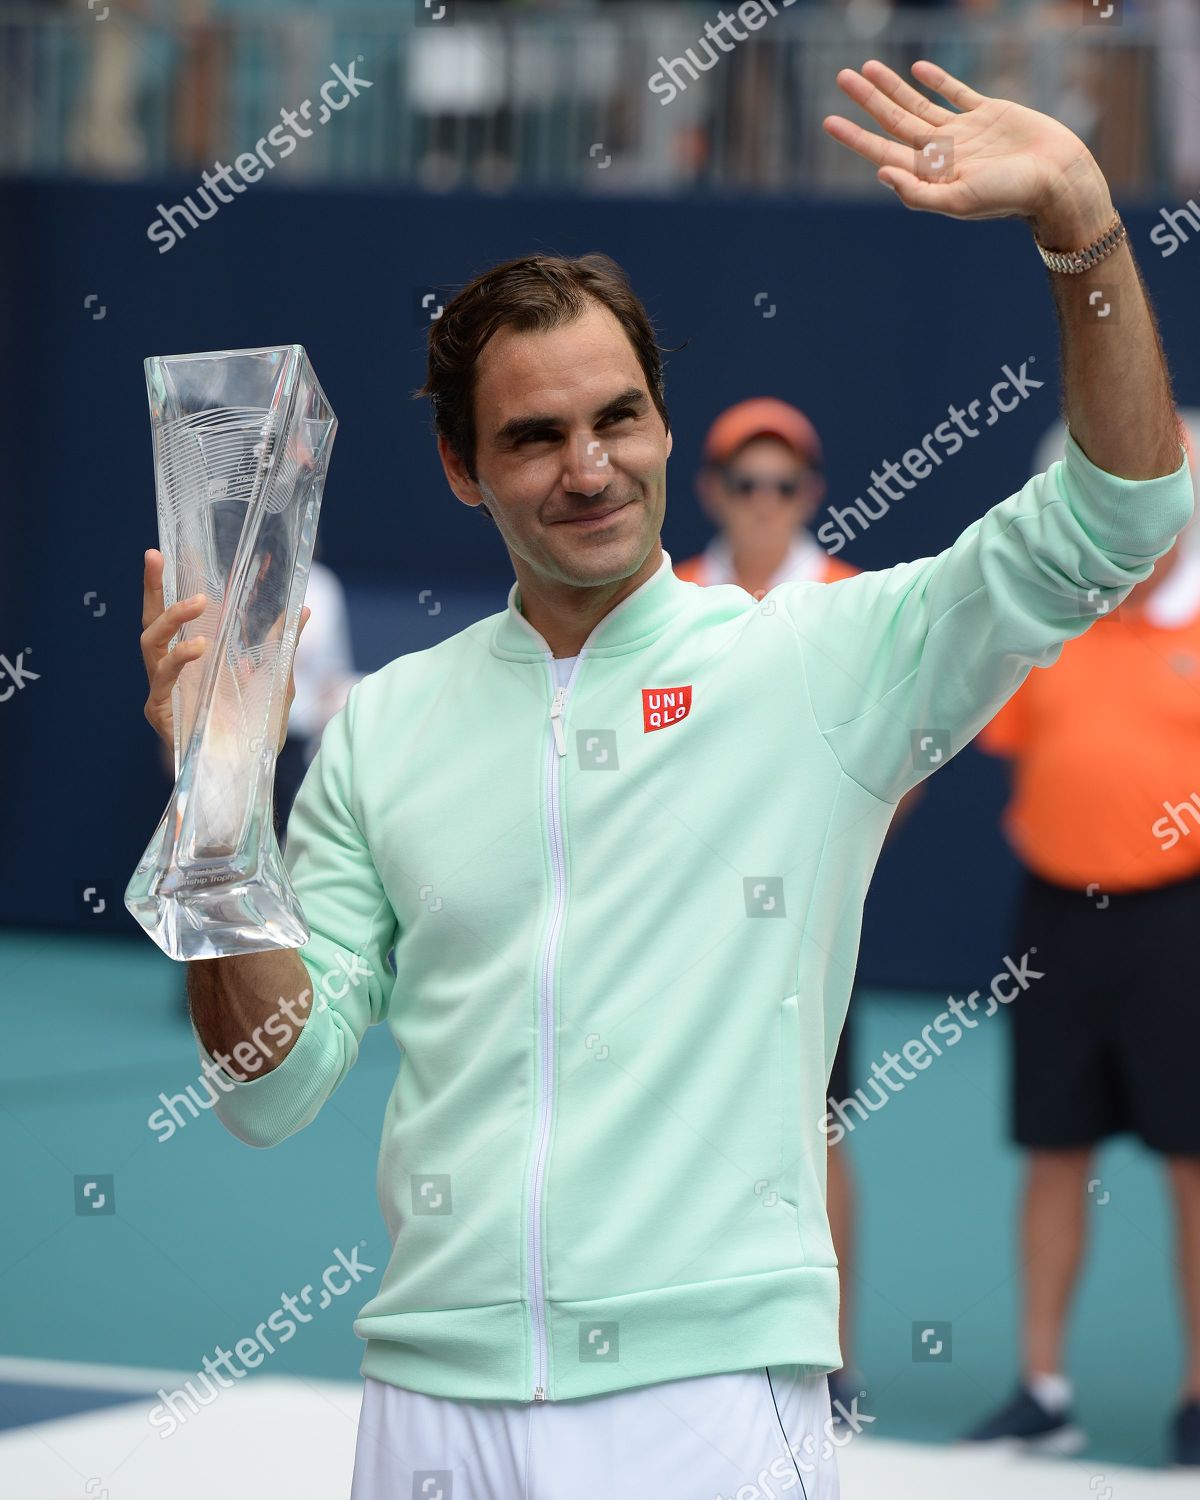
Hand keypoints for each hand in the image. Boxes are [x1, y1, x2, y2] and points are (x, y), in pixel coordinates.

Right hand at [141, 548, 309, 754]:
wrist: (247, 772)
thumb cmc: (253, 729)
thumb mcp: (277, 680)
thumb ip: (284, 644)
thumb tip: (305, 607)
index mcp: (197, 655)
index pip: (183, 613)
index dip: (177, 581)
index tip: (174, 548)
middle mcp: (175, 667)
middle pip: (152, 618)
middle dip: (151, 586)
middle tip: (156, 556)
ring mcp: (165, 687)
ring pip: (149, 641)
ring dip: (171, 618)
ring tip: (196, 602)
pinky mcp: (160, 709)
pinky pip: (163, 678)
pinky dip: (180, 660)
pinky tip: (199, 650)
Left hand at [823, 59, 1112, 244]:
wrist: (1058, 180)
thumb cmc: (1010, 197)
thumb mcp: (959, 201)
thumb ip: (918, 192)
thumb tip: (880, 173)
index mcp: (932, 175)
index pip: (884, 152)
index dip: (857, 137)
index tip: (829, 120)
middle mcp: (943, 153)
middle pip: (895, 122)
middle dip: (868, 101)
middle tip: (841, 77)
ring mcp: (965, 132)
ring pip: (919, 104)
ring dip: (893, 87)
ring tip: (867, 67)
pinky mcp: (990, 113)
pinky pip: (957, 93)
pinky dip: (937, 80)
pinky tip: (917, 69)